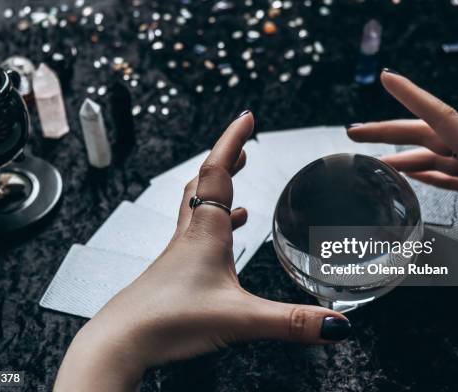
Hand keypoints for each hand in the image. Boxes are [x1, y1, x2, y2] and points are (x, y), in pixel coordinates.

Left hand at [55, 112, 350, 391]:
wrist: (121, 341)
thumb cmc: (169, 321)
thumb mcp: (240, 318)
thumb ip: (291, 321)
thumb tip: (336, 324)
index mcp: (206, 231)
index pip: (218, 171)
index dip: (233, 140)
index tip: (246, 116)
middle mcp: (190, 235)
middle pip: (204, 181)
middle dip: (226, 158)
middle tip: (243, 145)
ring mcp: (179, 253)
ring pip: (197, 206)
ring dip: (217, 187)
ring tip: (236, 180)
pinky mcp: (175, 272)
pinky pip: (196, 235)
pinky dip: (214, 225)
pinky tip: (224, 241)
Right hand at [346, 69, 457, 298]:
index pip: (443, 119)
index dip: (413, 97)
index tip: (388, 78)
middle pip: (427, 135)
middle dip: (389, 131)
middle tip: (355, 131)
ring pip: (436, 155)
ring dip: (403, 154)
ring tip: (375, 160)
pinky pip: (451, 175)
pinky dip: (427, 173)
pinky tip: (414, 177)